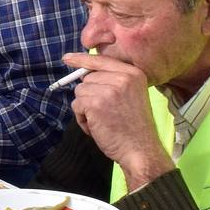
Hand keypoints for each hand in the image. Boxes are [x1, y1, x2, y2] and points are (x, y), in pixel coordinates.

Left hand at [63, 52, 174, 188]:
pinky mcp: (95, 103)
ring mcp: (108, 90)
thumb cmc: (134, 127)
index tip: (68, 58)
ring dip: (86, 109)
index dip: (82, 59)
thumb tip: (86, 75)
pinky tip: (98, 127)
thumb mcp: (131, 95)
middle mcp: (122, 78)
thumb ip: (114, 82)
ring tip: (104, 121)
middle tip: (107, 113)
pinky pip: (76, 106)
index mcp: (133, 74)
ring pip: (80, 92)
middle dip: (90, 96)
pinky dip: (82, 119)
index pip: (102, 60)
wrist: (141, 150)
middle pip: (87, 78)